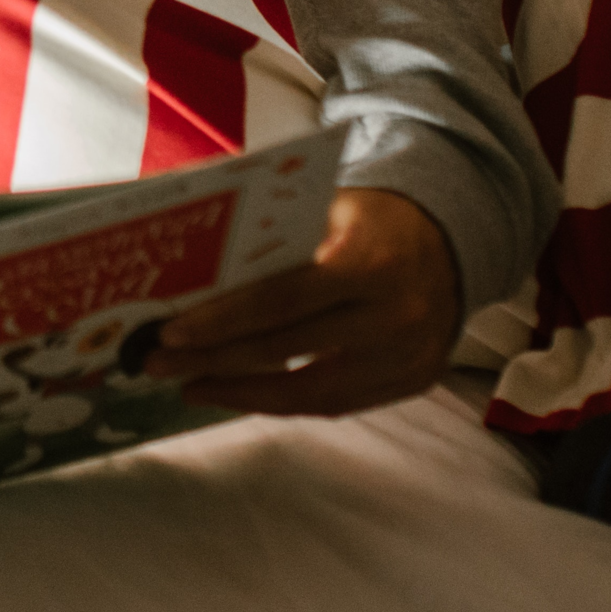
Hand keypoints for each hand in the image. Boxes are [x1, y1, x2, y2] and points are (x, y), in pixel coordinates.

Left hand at [146, 188, 459, 415]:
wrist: (452, 243)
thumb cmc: (370, 219)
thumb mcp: (328, 208)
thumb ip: (272, 236)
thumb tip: (186, 256)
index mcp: (370, 263)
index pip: (283, 300)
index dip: (223, 321)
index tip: (171, 333)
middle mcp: (394, 317)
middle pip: (286, 349)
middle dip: (213, 359)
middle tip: (158, 364)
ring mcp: (406, 358)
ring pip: (309, 392)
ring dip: (240, 392)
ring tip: (191, 385)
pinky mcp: (410, 383)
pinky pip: (334, 404)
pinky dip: (282, 401)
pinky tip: (240, 392)